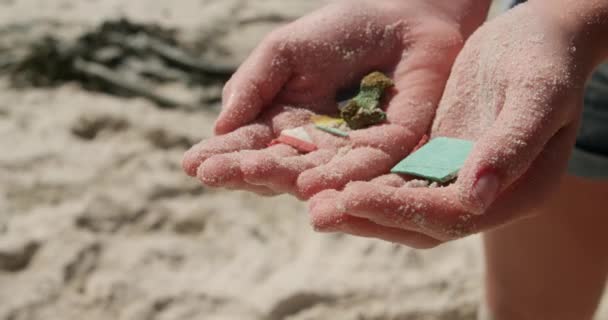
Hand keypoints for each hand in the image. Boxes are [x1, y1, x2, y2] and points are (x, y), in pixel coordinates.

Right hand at [182, 0, 488, 198]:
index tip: (192, 163)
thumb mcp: (284, 50)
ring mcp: (349, 151)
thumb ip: (253, 84)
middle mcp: (312, 146)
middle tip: (212, 174)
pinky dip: (339, 176)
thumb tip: (219, 125)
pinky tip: (310, 186)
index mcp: (283, 124)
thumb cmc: (339, 32)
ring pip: (313, 172)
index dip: (222, 155)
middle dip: (243, 170)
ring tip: (251, 176)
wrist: (403, 18)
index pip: (248, 145)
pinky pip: (365, 165)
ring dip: (281, 177)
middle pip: (275, 165)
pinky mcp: (391, 147)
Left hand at [309, 2, 594, 246]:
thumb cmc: (546, 60)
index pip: (453, 215)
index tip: (353, 198)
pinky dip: (364, 179)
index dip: (402, 211)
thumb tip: (475, 197)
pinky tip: (329, 176)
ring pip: (402, 202)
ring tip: (312, 201)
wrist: (538, 40)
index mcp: (519, 190)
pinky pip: (396, 176)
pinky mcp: (436, 158)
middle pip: (420, 220)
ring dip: (358, 206)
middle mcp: (484, 195)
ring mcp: (458, 178)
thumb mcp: (537, 95)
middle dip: (368, 218)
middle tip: (317, 214)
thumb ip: (512, 145)